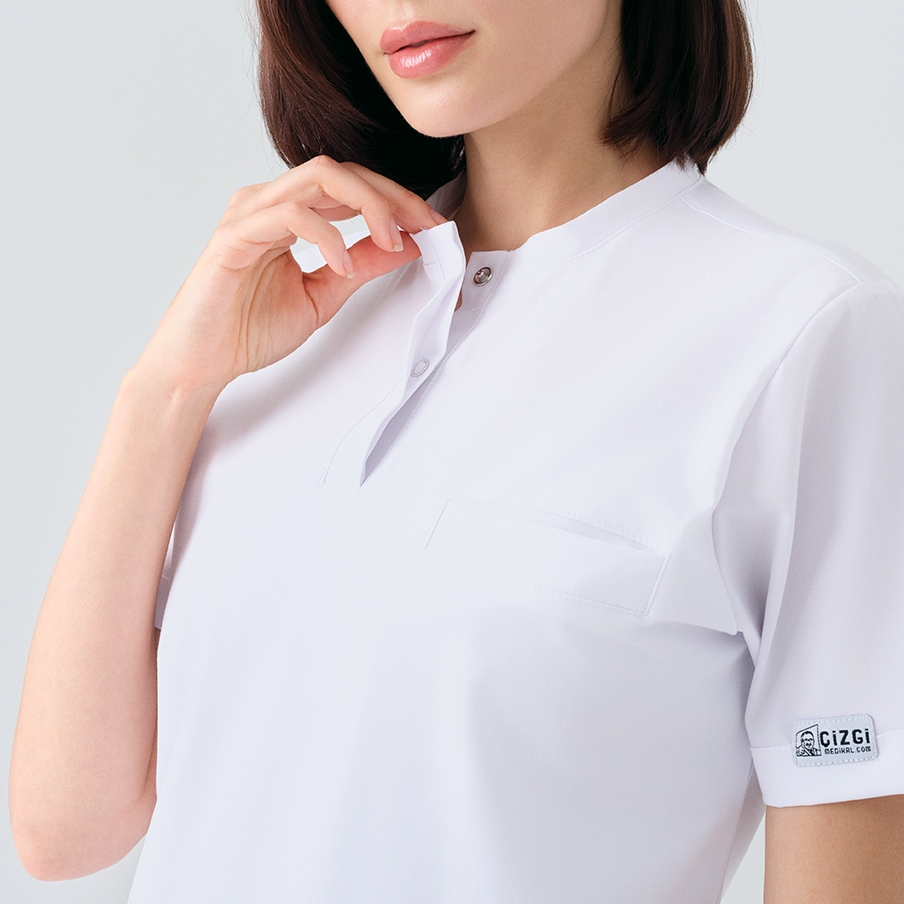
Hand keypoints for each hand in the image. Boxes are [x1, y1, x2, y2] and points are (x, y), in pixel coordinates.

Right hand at [138, 156, 444, 395]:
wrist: (200, 363)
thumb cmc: (247, 329)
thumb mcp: (325, 295)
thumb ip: (362, 266)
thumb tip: (406, 245)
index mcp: (290, 214)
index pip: (351, 185)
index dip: (396, 199)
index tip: (432, 226)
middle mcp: (269, 204)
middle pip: (341, 171)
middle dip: (392, 195)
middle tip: (424, 225)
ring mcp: (249, 214)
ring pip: (319, 178)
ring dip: (367, 205)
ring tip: (391, 242)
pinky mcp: (233, 236)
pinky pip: (289, 215)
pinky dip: (326, 235)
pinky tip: (343, 265)